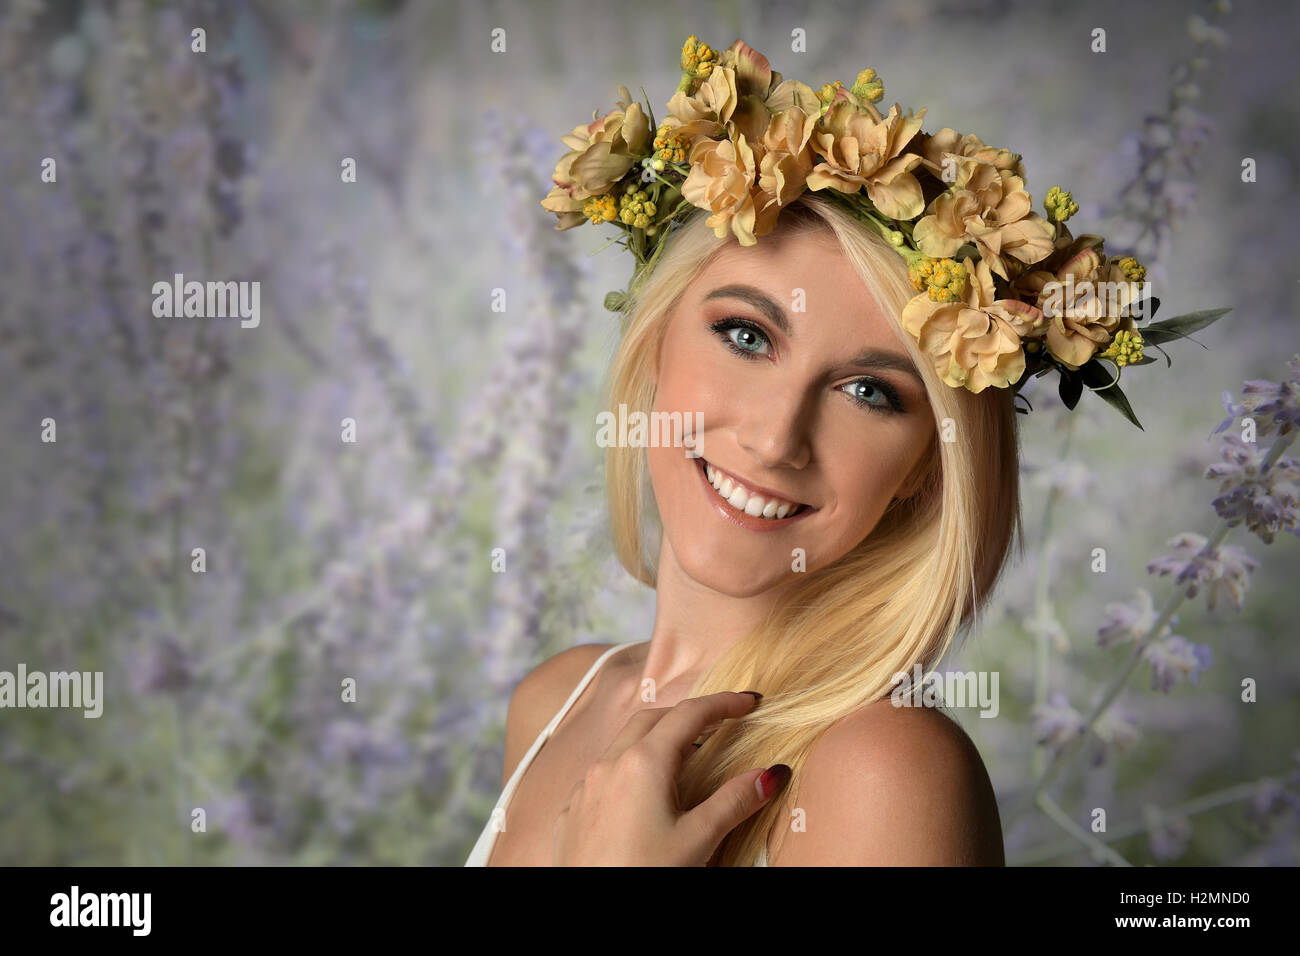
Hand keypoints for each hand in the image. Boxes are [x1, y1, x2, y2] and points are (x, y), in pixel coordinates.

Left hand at [551, 691, 790, 865]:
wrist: (590, 917)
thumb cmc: (643, 875)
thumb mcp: (697, 840)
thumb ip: (734, 801)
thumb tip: (771, 773)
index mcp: (643, 763)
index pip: (689, 715)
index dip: (722, 704)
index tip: (748, 701)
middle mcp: (608, 765)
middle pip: (652, 720)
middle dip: (687, 717)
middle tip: (719, 726)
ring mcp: (584, 788)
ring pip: (622, 745)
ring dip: (655, 741)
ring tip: (684, 759)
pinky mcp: (571, 812)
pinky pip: (602, 774)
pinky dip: (628, 769)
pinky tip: (641, 796)